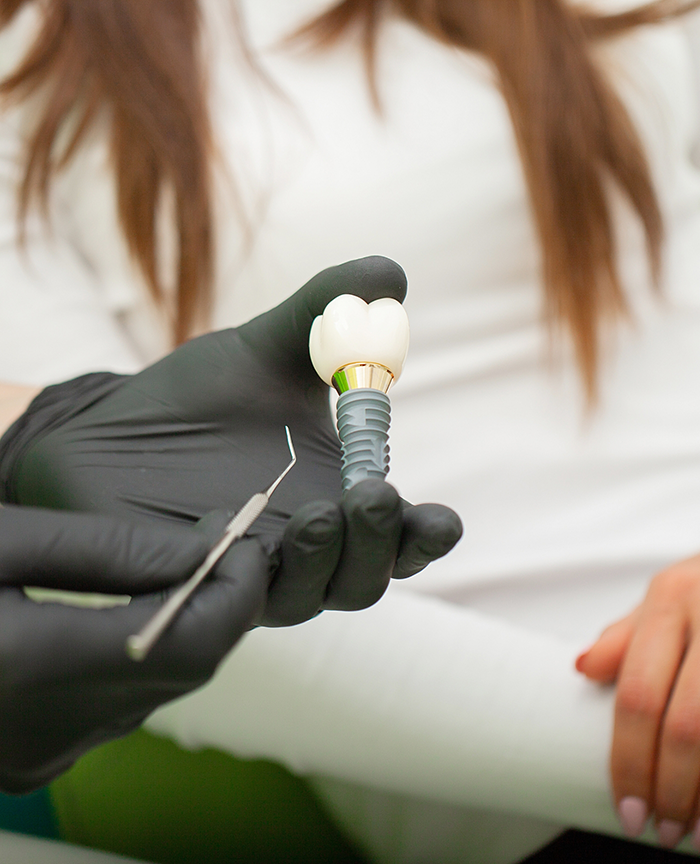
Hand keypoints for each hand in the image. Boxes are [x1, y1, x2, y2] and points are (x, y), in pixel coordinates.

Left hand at [0, 256, 461, 625]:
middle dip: (376, 546)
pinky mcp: (193, 586)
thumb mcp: (266, 347)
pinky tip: (221, 529)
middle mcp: (305, 553)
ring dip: (319, 562)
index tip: (443, 518)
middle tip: (374, 497)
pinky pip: (221, 599)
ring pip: (304, 599)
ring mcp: (252, 578)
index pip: (400, 539)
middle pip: (362, 581)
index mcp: (339, 504)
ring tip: (315, 512)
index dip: (426, 536)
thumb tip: (390, 274)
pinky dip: (234, 575)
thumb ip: (327, 309)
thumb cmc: (201, 399)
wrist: (113, 431)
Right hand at [0, 505, 269, 793]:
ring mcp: (42, 752)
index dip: (237, 593)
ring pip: (159, 690)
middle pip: (184, 671)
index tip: (250, 544)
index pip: (190, 644)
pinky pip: (123, 703)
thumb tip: (202, 553)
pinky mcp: (35, 753)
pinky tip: (144, 608)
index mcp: (32, 667)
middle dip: (223, 604)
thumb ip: (108, 550)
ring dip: (190, 629)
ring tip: (191, 566)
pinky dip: (150, 654)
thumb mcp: (3, 541)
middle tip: (228, 545)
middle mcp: (47, 732)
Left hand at [576, 554, 699, 849]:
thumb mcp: (670, 596)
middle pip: (685, 724)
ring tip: (698, 835)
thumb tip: (581, 668)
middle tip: (660, 829)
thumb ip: (628, 635)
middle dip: (671, 789)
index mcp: (671, 598)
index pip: (638, 694)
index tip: (626, 808)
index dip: (628, 759)